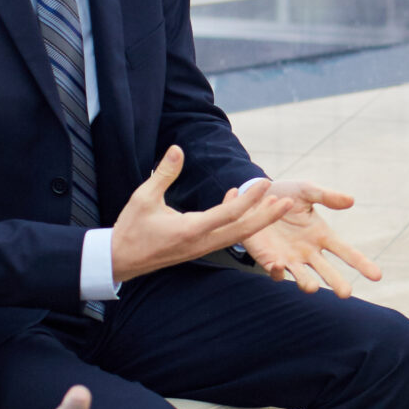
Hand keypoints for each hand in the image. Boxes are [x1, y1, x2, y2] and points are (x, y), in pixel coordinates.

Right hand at [110, 147, 294, 281]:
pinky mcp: (199, 248)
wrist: (121, 259)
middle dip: (267, 216)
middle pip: (242, 231)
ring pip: (237, 235)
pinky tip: (239, 200)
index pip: (227, 215)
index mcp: (189, 230)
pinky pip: (225, 235)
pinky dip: (238, 221)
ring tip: (277, 205)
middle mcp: (201, 242)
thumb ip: (164, 173)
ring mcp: (201, 248)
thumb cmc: (131, 228)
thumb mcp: (143, 197)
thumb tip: (178, 149)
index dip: (249, 199)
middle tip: (288, 201)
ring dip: (258, 221)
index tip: (265, 184)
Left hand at [242, 180, 383, 295]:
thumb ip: (326, 196)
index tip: (377, 276)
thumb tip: (351, 200)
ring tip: (312, 287)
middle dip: (336, 282)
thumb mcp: (306, 190)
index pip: (346, 252)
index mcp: (322, 235)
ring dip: (307, 283)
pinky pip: (275, 272)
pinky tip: (279, 265)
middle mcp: (308, 252)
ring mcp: (289, 258)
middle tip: (346, 293)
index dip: (361, 264)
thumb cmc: (284, 193)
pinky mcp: (269, 259)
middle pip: (327, 271)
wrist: (253, 197)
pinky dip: (277, 271)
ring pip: (302, 277)